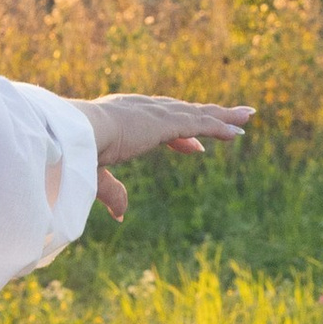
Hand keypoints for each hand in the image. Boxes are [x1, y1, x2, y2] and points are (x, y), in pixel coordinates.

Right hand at [79, 92, 252, 224]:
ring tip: (247, 116)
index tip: (195, 147)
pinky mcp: (166, 122)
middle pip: (183, 111)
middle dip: (207, 114)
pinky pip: (200, 123)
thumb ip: (112, 192)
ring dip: (223, 116)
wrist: (75, 135)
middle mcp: (141, 109)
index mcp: (121, 116)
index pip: (158, 123)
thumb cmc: (75, 153)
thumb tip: (121, 214)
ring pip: (198, 114)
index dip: (179, 135)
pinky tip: (239, 132)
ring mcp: (155, 114)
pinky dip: (221, 127)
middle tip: (230, 118)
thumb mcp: (95, 175)